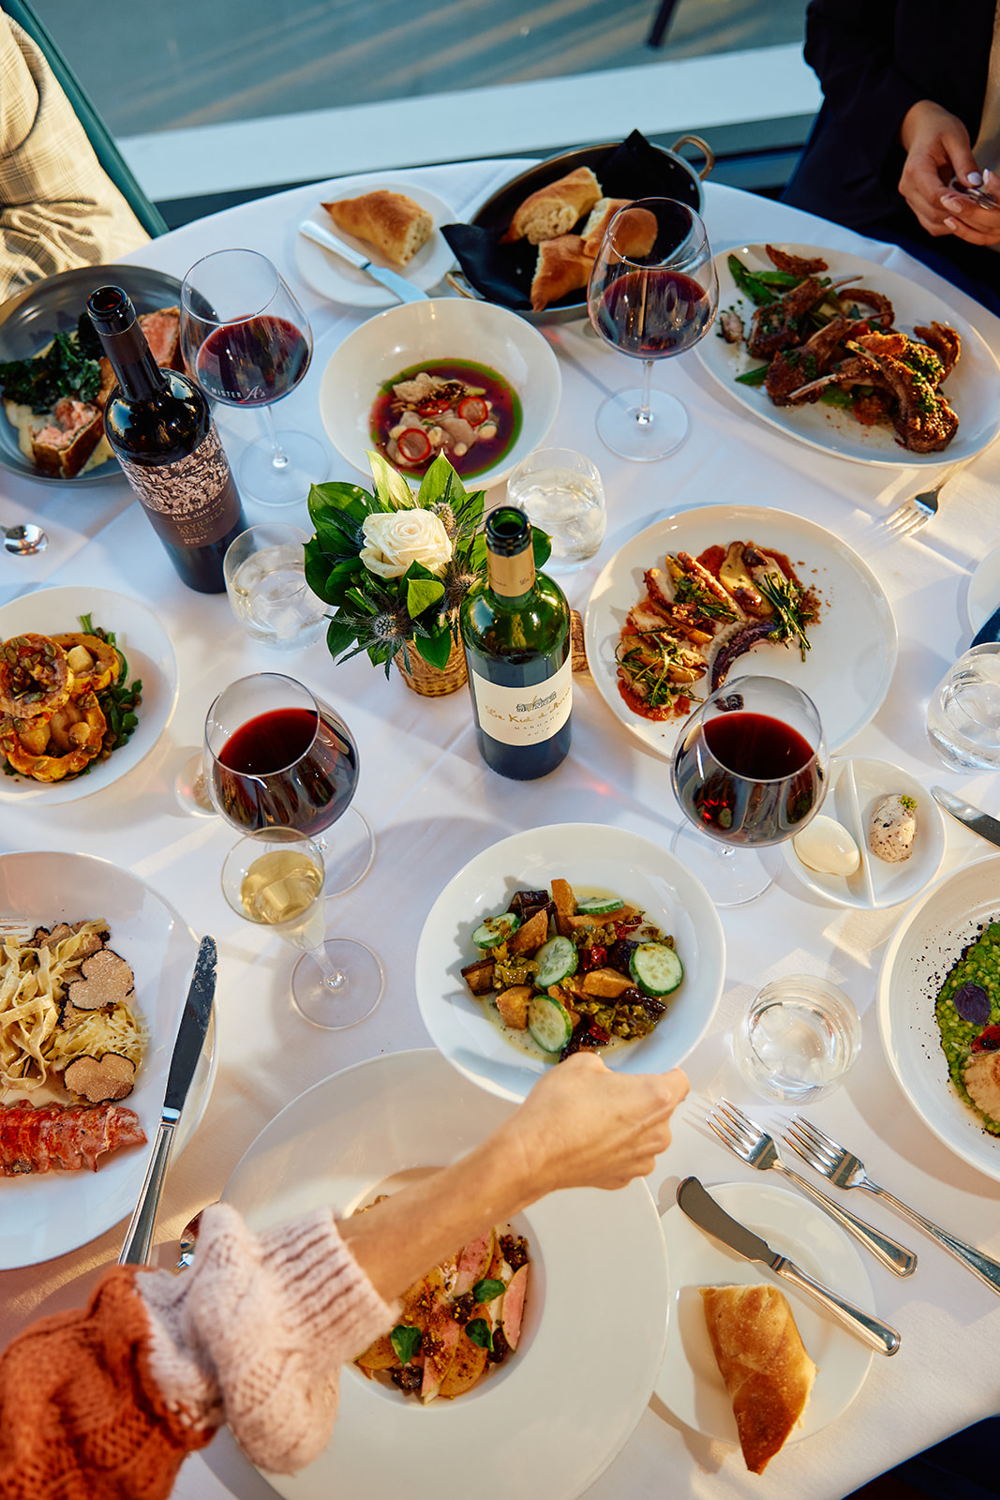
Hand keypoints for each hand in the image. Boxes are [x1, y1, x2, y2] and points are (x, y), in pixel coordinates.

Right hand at [500, 1051, 688, 1193]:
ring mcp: (641, 1160)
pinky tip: (589, 1141)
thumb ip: (604, 1067)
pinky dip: (614, 1150)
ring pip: (645, 1136)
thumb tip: (602, 1075)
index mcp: (655, 1097)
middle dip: (640, 1101)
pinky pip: (627, 1157)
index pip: (681, 1081)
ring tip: (594, 1119)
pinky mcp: (623, 1178)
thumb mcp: (581, 1064)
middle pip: (661, 1111)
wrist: (534, 1153)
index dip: (666, 1074)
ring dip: (629, 1128)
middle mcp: (656, 1133)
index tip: (655, 1074)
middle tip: (608, 1095)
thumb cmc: (559, 1110)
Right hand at [898, 101, 999, 245]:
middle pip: (934, 213)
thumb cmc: (939, 130)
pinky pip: (932, 224)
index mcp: (916, 169)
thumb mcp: (957, 138)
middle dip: (960, 213)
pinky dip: (949, 222)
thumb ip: (966, 162)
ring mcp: (910, 199)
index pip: (935, 195)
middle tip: (982, 206)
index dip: (957, 203)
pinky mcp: (916, 206)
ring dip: (955, 221)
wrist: (922, 131)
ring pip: (932, 224)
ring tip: (973, 208)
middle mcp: (908, 188)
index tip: (978, 202)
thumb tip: (976, 184)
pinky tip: (963, 211)